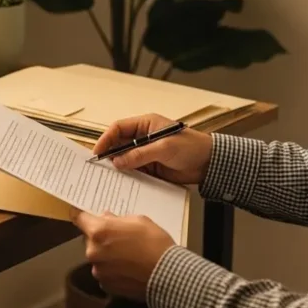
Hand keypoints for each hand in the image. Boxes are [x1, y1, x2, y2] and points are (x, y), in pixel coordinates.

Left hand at [71, 208, 175, 301]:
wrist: (168, 275)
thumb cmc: (155, 243)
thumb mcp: (138, 221)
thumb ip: (117, 220)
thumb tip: (106, 218)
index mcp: (99, 231)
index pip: (79, 219)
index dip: (80, 215)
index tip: (79, 213)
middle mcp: (93, 251)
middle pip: (90, 240)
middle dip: (101, 237)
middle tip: (119, 238)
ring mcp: (98, 271)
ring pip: (98, 258)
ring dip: (107, 255)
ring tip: (128, 256)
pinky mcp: (106, 286)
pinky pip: (105, 273)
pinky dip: (113, 270)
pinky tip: (128, 269)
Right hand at [93, 113, 212, 184]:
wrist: (210, 164)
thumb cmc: (191, 147)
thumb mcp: (164, 148)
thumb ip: (140, 154)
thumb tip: (118, 161)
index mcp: (146, 125)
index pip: (119, 128)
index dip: (106, 138)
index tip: (98, 152)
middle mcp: (143, 137)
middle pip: (119, 144)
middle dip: (109, 154)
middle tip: (99, 166)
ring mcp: (146, 153)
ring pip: (125, 159)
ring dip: (118, 167)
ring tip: (108, 176)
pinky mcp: (151, 167)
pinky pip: (134, 171)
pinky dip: (128, 176)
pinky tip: (122, 183)